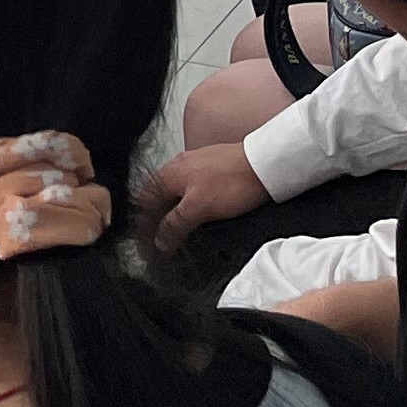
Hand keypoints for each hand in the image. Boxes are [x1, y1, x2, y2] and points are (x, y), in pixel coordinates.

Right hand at [142, 140, 265, 250]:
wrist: (264, 165)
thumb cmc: (232, 181)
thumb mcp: (198, 208)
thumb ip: (175, 223)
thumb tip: (159, 239)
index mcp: (169, 174)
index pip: (144, 200)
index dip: (142, 222)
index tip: (146, 241)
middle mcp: (178, 166)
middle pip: (158, 196)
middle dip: (156, 218)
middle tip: (160, 240)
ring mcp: (196, 166)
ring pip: (176, 192)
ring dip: (173, 212)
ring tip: (177, 232)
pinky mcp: (212, 169)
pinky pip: (192, 189)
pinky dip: (189, 204)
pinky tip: (198, 214)